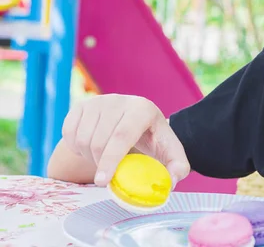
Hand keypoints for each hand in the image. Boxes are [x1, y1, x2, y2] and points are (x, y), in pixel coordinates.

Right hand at [61, 94, 189, 186]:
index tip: (103, 181)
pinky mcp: (81, 105)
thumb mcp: (170, 152)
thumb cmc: (153, 140)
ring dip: (89, 157)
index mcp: (143, 109)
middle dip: (101, 164)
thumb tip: (171, 182)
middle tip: (109, 174)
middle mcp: (119, 100)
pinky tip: (91, 148)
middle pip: (99, 141)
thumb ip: (178, 167)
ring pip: (82, 139)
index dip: (111, 160)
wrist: (135, 123)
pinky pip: (68, 134)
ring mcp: (98, 101)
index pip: (122, 136)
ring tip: (104, 158)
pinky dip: (75, 148)